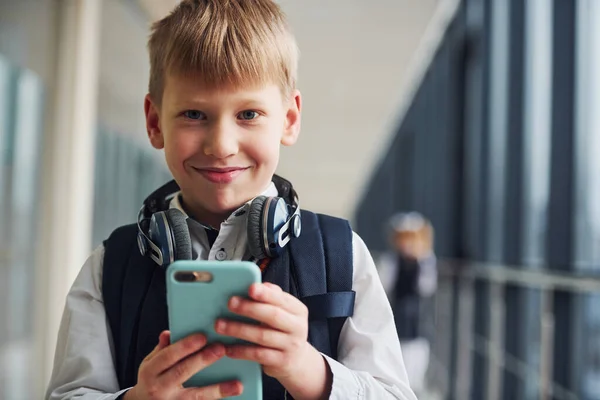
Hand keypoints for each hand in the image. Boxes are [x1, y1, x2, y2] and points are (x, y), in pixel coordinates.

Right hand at [124, 331, 242, 399]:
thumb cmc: (151, 381)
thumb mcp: (150, 364)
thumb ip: (162, 349)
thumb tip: (169, 332)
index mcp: (150, 371)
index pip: (168, 356)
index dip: (185, 346)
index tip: (202, 336)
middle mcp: (158, 388)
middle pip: (182, 373)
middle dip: (202, 360)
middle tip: (221, 349)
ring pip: (195, 396)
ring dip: (217, 390)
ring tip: (237, 385)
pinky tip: (231, 396)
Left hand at [215, 283, 331, 398]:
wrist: (297, 361)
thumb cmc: (284, 330)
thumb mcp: (284, 313)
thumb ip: (273, 298)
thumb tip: (260, 285)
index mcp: (298, 310)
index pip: (282, 299)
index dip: (266, 294)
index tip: (250, 288)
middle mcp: (298, 327)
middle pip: (273, 316)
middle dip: (249, 308)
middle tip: (230, 303)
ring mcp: (291, 346)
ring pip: (262, 336)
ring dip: (239, 329)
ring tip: (220, 325)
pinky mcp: (281, 362)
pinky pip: (258, 355)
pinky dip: (241, 351)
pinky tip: (228, 348)